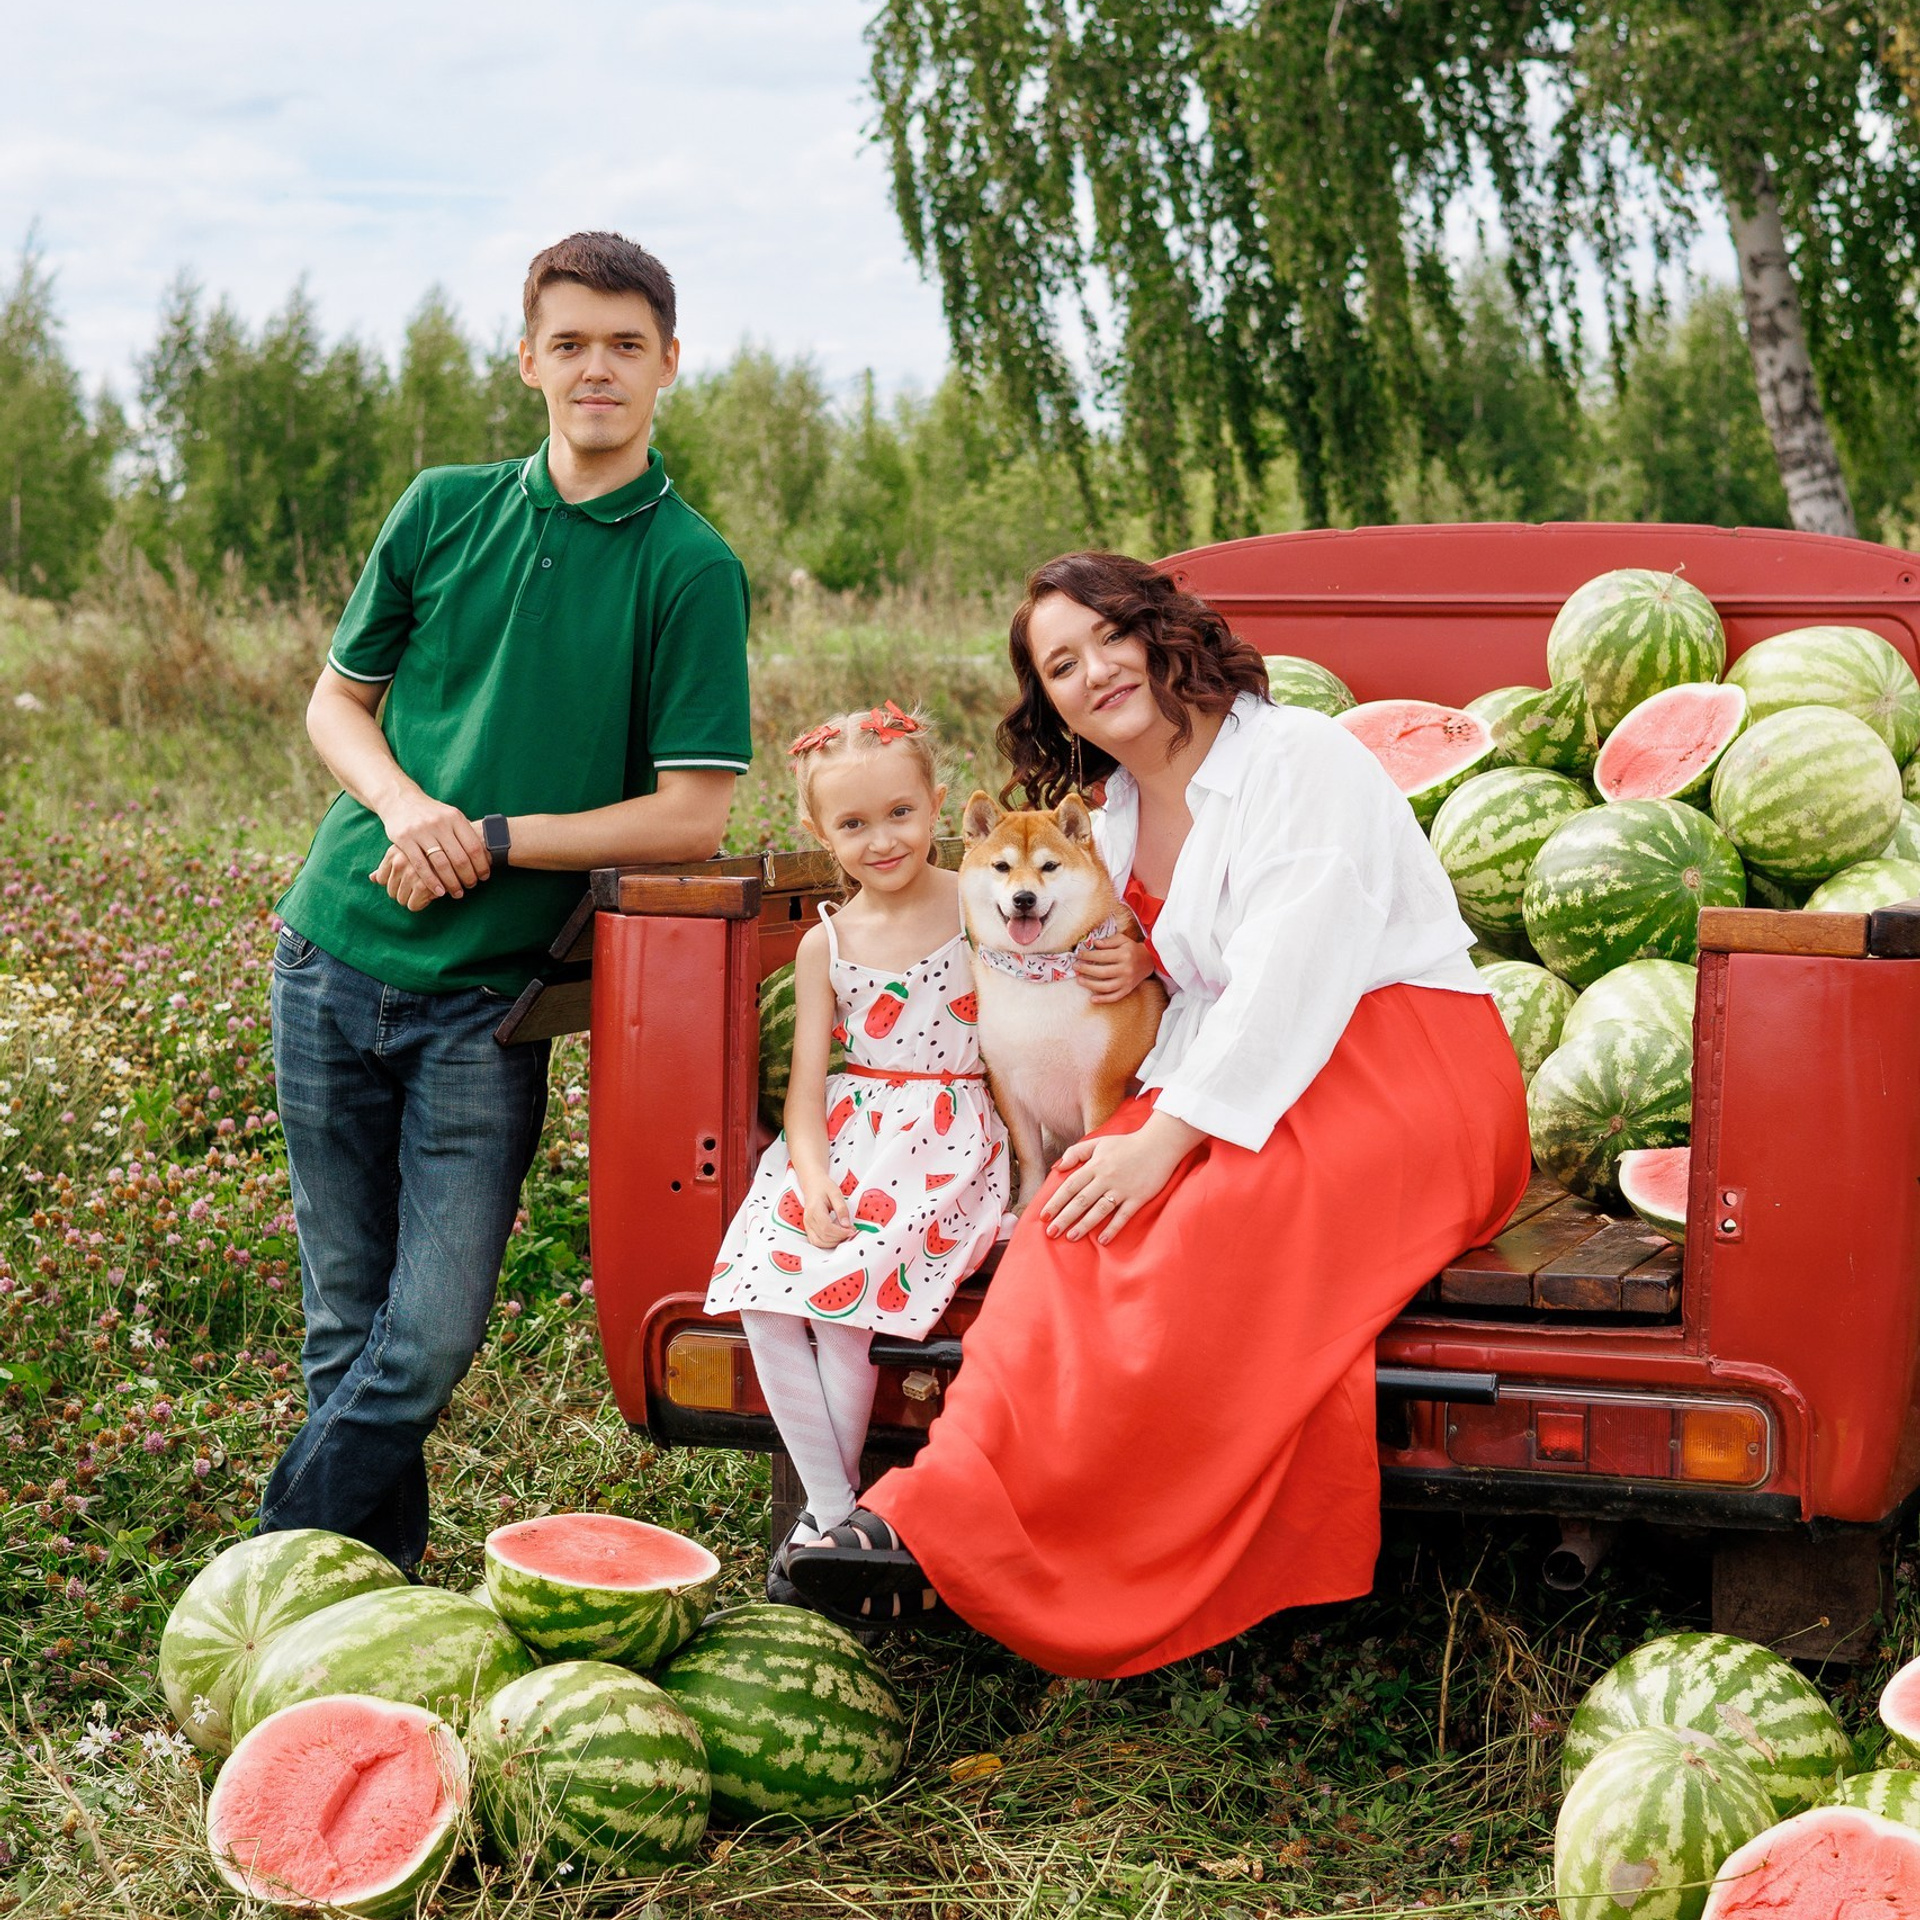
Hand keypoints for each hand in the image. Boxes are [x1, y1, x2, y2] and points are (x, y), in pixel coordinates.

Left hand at [370, 846, 441, 912]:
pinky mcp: (423, 885)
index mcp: (394, 852)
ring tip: (427, 891)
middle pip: (390, 891)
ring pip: (400, 899)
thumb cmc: (435, 853)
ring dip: (413, 899)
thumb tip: (371, 878)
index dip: (394, 884)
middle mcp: (400, 861)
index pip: (380, 879)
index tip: (408, 882)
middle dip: (404, 893)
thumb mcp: (409, 852)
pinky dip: (422, 904)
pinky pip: (413, 905)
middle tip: (419, 889)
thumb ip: (390, 864)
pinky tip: (433, 895)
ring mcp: (411, 872)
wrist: (463, 849)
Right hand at [376, 791, 490, 899]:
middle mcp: (440, 823)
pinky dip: (431, 881)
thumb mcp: (451, 816)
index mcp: (455, 817)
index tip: (484, 877)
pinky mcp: (404, 839)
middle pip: (460, 858)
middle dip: (468, 877)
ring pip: (441, 864)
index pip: (474, 847)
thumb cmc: (432, 814)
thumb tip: (486, 854)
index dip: (482, 865)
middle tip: (471, 887)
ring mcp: (421, 831)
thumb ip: (465, 832)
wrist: (401, 800)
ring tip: (457, 893)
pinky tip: (439, 891)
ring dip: (452, 883)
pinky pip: (420, 865)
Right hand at [803, 1181, 855, 1248]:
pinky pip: (816, 1241)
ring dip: (833, 1243)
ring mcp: (807, 1225)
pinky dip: (827, 1243)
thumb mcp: (836, 1193)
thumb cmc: (824, 1187)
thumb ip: (842, 1209)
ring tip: (844, 1234)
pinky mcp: (809, 1228)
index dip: (840, 1232)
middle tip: (851, 1231)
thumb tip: (846, 1225)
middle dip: (839, 1238)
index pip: (827, 1227)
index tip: (852, 1230)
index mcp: (814, 1209)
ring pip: (819, 1242)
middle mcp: (808, 1219)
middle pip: (823, 1237)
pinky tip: (836, 1236)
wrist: (812, 1184)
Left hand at [1041, 1119, 1193, 1242]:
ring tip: (1071, 1237)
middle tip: (1051, 1232)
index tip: (1044, 1215)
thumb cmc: (1127, 1144)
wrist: (1160, 1144)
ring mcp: (1122, 1189)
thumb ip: (1076, 1152)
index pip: (1070, 1186)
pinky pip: (1123, 1216)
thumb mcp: (1099, 1142)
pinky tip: (1102, 1240)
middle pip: (1081, 1200)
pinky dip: (1112, 1228)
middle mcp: (1106, 1178)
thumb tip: (1057, 1167)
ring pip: (1099, 1210)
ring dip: (1084, 1225)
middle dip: (1064, 1217)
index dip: (1056, 1201)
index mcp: (1095, 1165)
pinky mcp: (1138, 1198)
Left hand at [1076, 932, 1156, 1002]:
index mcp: (1124, 955)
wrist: (1149, 961)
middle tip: (1075, 967)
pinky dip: (1103, 999)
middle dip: (1086, 969)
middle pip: (1102, 972)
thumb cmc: (1131, 949)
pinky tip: (1092, 999)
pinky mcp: (1127, 990)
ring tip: (1079, 980)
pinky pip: (1114, 997)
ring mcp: (1127, 981)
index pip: (1102, 956)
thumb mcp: (1122, 940)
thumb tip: (1095, 943)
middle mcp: (1126, 969)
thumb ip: (1109, 941)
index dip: (1088, 955)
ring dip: (1090, 984)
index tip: (1078, 955)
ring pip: (1106, 987)